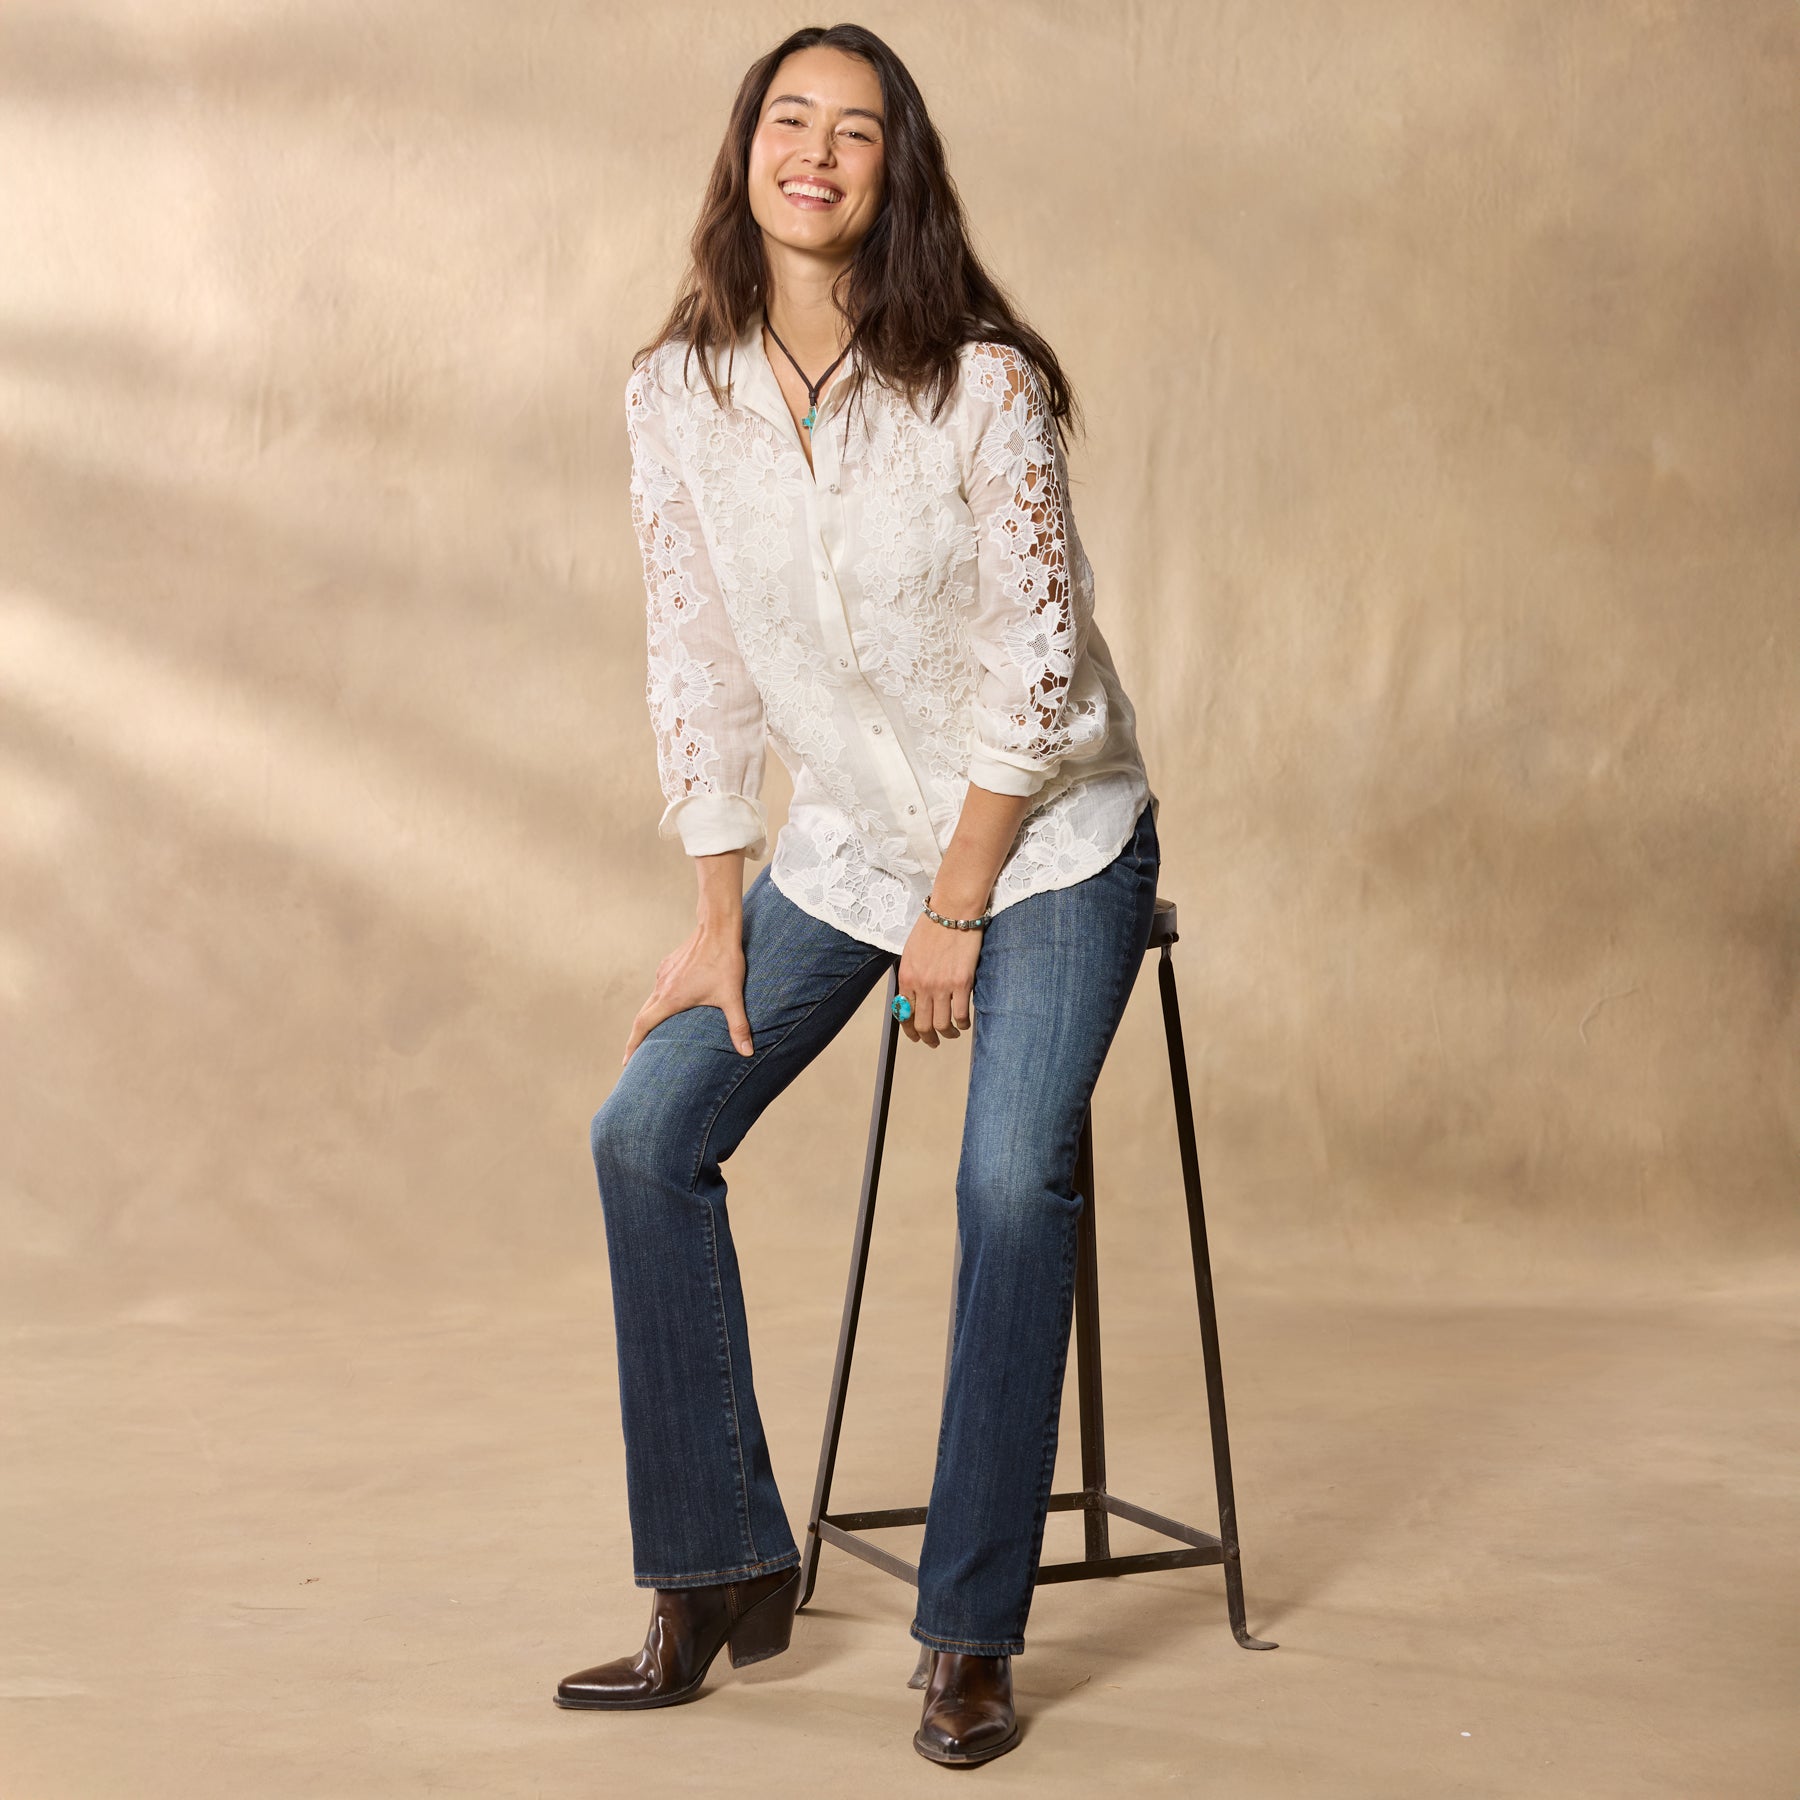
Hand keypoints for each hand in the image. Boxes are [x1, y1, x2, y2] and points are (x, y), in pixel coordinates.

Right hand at [623, 920, 753, 1064]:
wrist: (718, 929)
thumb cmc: (724, 962)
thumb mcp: (732, 997)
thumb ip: (739, 1027)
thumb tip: (747, 1053)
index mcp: (671, 998)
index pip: (643, 1025)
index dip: (633, 1045)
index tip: (626, 1061)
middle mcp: (662, 986)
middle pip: (642, 1016)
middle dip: (637, 1037)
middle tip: (635, 1056)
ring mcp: (664, 974)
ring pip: (651, 1001)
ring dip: (649, 1017)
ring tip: (654, 1033)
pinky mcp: (669, 965)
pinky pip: (660, 987)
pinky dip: (660, 1001)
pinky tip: (670, 1005)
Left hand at [895, 913, 981, 1047]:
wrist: (953, 911)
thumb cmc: (933, 927)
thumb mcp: (911, 952)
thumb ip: (911, 976)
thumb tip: (914, 996)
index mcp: (906, 977)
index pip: (904, 1013)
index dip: (910, 1030)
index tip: (916, 1036)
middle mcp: (922, 985)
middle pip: (922, 1024)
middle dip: (928, 1038)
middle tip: (934, 1042)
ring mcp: (942, 985)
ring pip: (942, 1024)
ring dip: (947, 1034)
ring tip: (952, 1034)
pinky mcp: (962, 983)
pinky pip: (961, 1014)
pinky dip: (963, 1024)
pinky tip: (965, 1023)